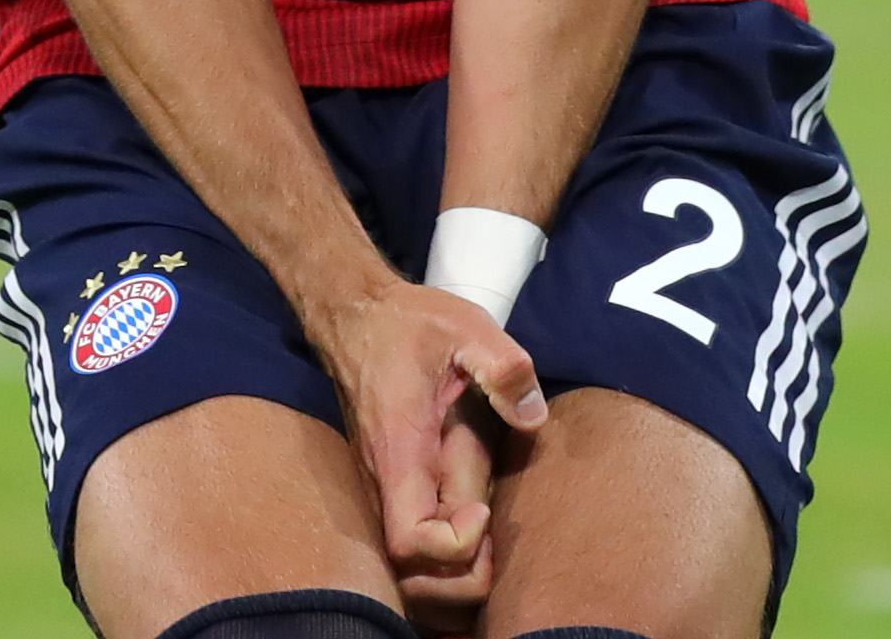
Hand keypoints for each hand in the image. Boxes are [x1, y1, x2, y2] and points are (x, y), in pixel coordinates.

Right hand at [309, 275, 547, 605]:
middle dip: (459, 576)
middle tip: (495, 539)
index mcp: (399, 450)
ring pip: (405, 567)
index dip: (454, 544)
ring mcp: (380, 486)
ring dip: (450, 573)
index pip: (410, 540)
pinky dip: (440, 556)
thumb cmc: (408, 323)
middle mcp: (381, 480)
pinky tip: (474, 527)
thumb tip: (535, 416)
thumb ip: (504, 368)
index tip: (484, 511)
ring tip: (488, 539)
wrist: (355, 315)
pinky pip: (407, 542)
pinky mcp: (386, 484)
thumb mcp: (466, 328)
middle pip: (409, 572)